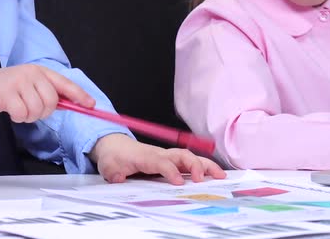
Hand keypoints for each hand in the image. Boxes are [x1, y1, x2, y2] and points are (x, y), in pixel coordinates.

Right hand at [0, 64, 94, 122]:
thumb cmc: (9, 88)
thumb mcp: (31, 84)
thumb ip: (50, 92)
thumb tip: (73, 104)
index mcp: (41, 71)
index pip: (66, 84)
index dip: (80, 95)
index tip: (91, 105)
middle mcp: (32, 74)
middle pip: (52, 101)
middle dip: (45, 112)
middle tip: (33, 110)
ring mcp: (18, 82)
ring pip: (37, 110)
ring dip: (30, 116)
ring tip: (20, 109)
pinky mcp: (6, 94)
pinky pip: (22, 114)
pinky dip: (18, 117)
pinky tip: (11, 111)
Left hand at [89, 133, 226, 184]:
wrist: (116, 146)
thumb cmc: (115, 156)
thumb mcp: (108, 165)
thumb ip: (112, 172)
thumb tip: (119, 177)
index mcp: (146, 156)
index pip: (162, 162)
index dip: (171, 171)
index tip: (179, 182)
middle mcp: (161, 154)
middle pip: (182, 155)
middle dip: (195, 165)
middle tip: (204, 180)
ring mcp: (168, 156)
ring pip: (190, 157)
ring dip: (206, 165)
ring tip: (221, 176)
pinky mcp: (172, 160)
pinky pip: (191, 161)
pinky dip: (205, 167)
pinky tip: (216, 175)